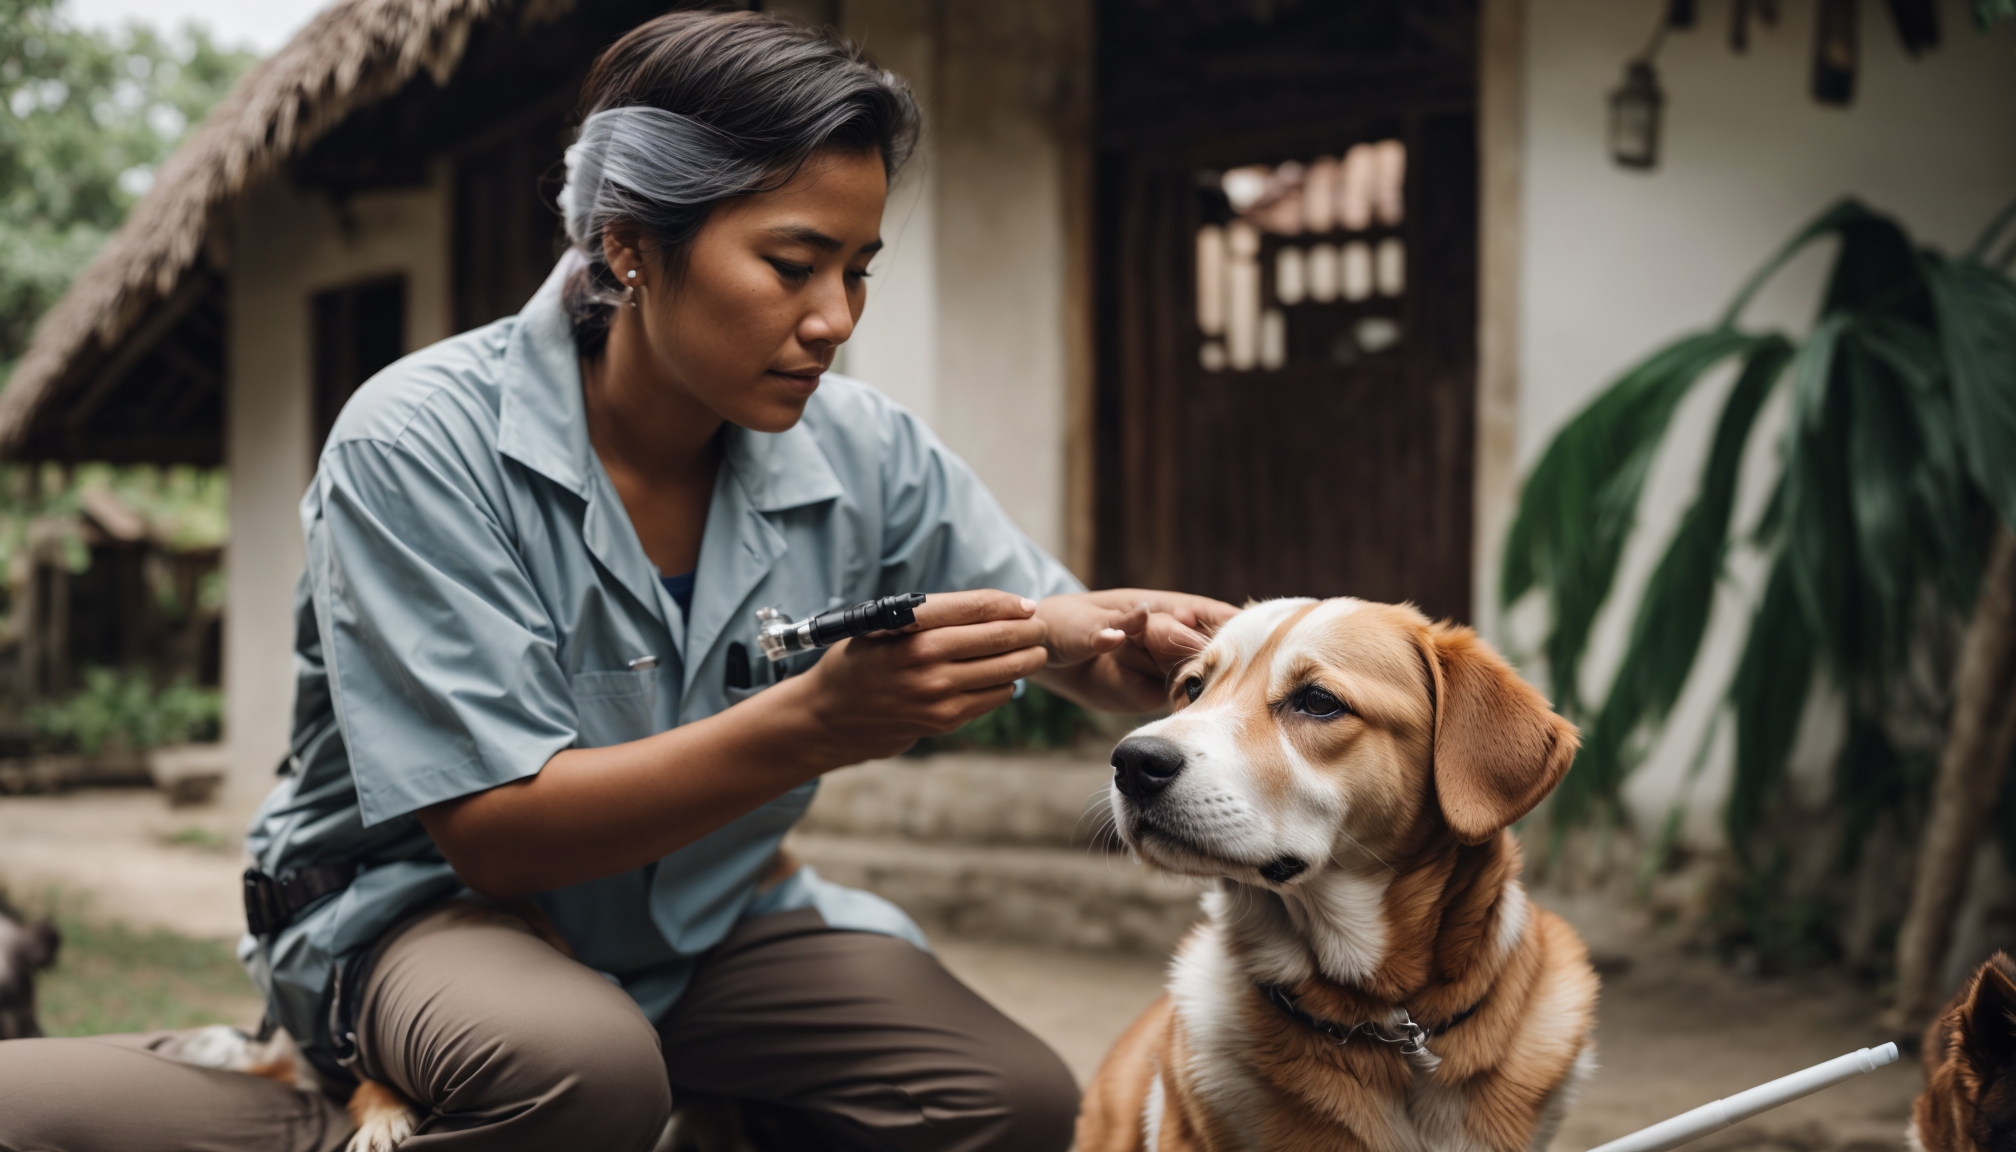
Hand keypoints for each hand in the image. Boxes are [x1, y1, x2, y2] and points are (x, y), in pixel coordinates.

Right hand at [786, 589, 1049, 762]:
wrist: (830, 716)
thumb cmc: (859, 662)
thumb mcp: (882, 625)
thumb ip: (929, 616)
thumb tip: (992, 608)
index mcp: (909, 625)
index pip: (975, 606)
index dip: (1008, 603)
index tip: (1026, 604)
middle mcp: (925, 657)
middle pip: (1000, 636)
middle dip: (1029, 630)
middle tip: (1040, 628)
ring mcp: (937, 692)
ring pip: (1005, 670)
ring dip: (1027, 659)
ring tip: (1034, 652)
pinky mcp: (944, 719)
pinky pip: (993, 696)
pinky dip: (1006, 685)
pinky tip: (1006, 678)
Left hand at [1033, 589, 1238, 712]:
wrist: (1040, 657)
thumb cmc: (1063, 624)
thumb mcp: (1084, 622)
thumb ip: (1115, 625)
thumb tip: (1142, 616)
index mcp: (1162, 608)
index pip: (1210, 613)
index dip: (1235, 624)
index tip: (1254, 636)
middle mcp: (1171, 638)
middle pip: (1207, 650)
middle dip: (1212, 660)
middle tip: (1200, 669)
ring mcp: (1164, 668)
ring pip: (1197, 679)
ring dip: (1206, 689)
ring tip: (1203, 696)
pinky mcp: (1152, 696)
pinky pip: (1178, 703)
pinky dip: (1188, 710)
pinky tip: (1196, 717)